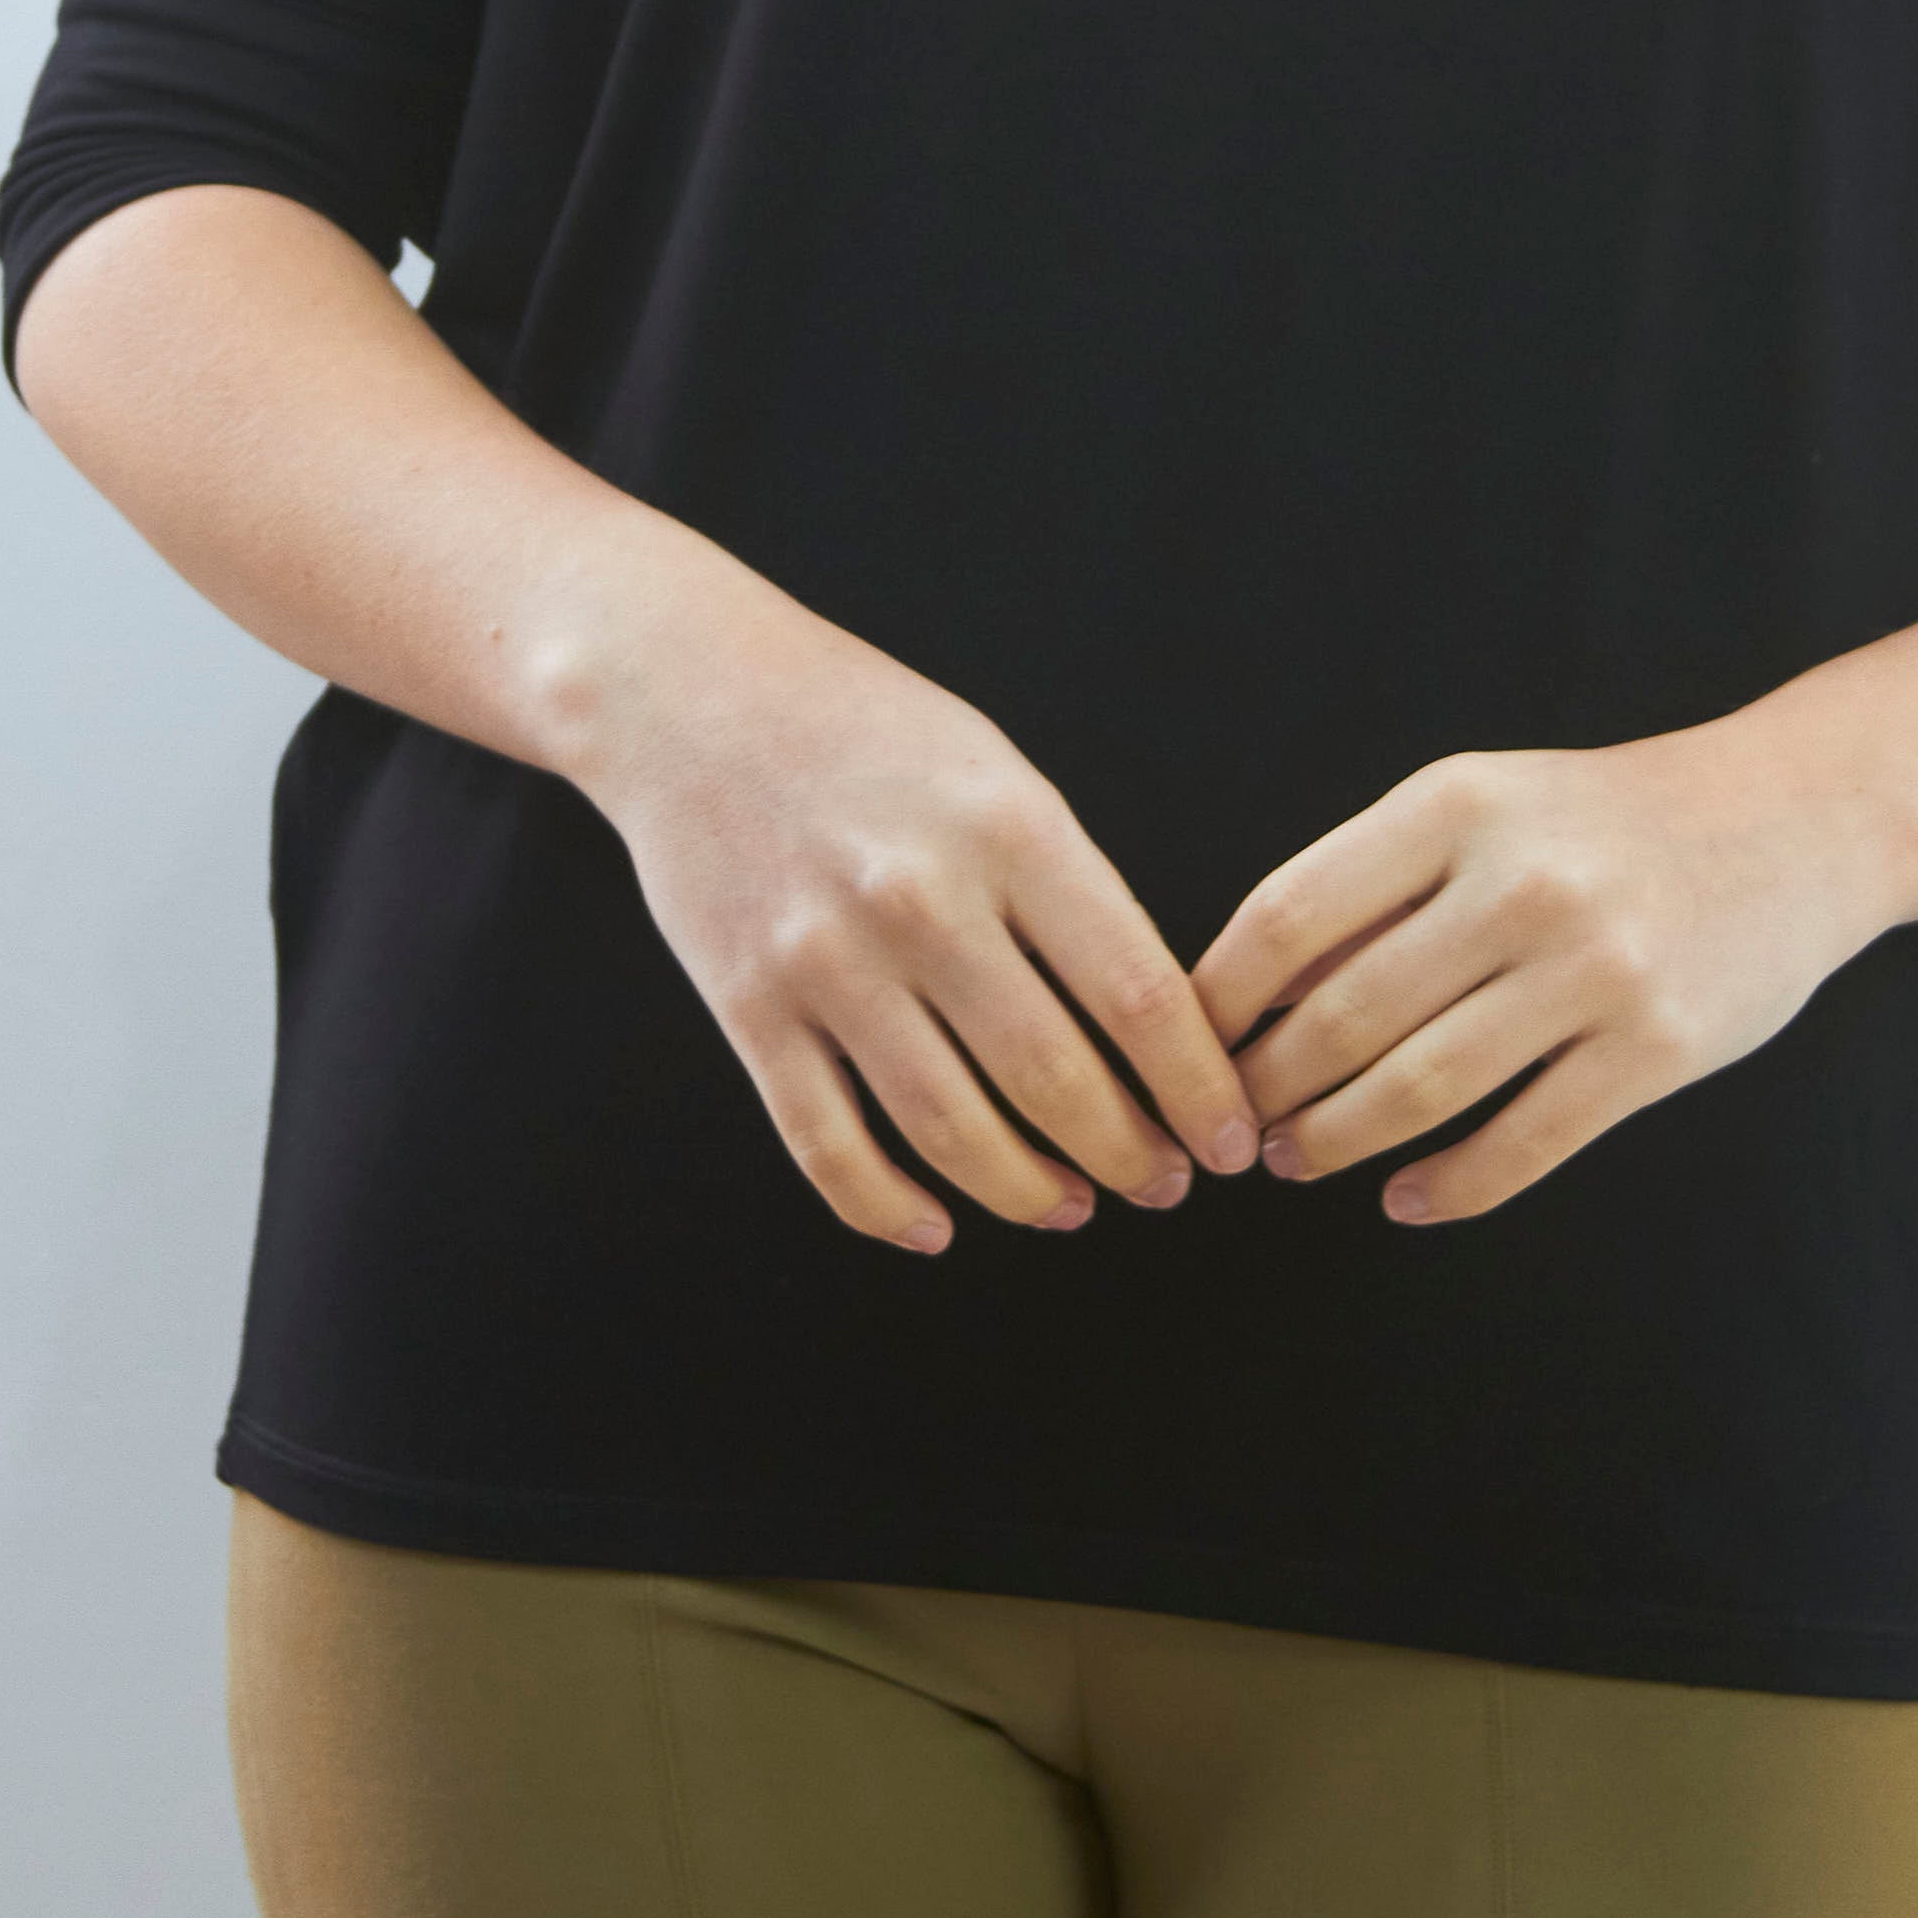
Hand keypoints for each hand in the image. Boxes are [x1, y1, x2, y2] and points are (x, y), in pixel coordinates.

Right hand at [582, 573, 1261, 1254]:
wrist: (689, 692)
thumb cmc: (866, 727)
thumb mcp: (996, 771)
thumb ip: (1067, 886)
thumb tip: (1145, 1024)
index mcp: (1008, 828)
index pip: (1137, 993)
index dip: (1196, 1087)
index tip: (1228, 1137)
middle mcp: (921, 900)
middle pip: (1054, 1079)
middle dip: (1129, 1156)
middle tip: (1164, 1184)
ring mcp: (827, 961)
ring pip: (949, 1131)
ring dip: (1027, 1193)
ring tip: (1071, 1206)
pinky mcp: (748, 1006)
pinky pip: (828, 1146)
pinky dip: (888, 1208)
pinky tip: (936, 1225)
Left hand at [1189, 716, 1893, 1227]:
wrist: (1793, 821)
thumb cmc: (1603, 819)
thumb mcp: (1485, 803)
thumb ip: (1376, 883)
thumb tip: (1245, 992)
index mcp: (1458, 802)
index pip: (1291, 913)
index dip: (1219, 997)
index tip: (1185, 1045)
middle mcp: (1521, 883)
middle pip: (1344, 1016)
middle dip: (1268, 1087)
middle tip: (1233, 1126)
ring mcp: (1594, 972)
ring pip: (1419, 1090)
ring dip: (1336, 1141)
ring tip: (1296, 1160)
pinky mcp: (1654, 1052)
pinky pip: (1519, 1146)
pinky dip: (1446, 1188)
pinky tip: (1403, 1198)